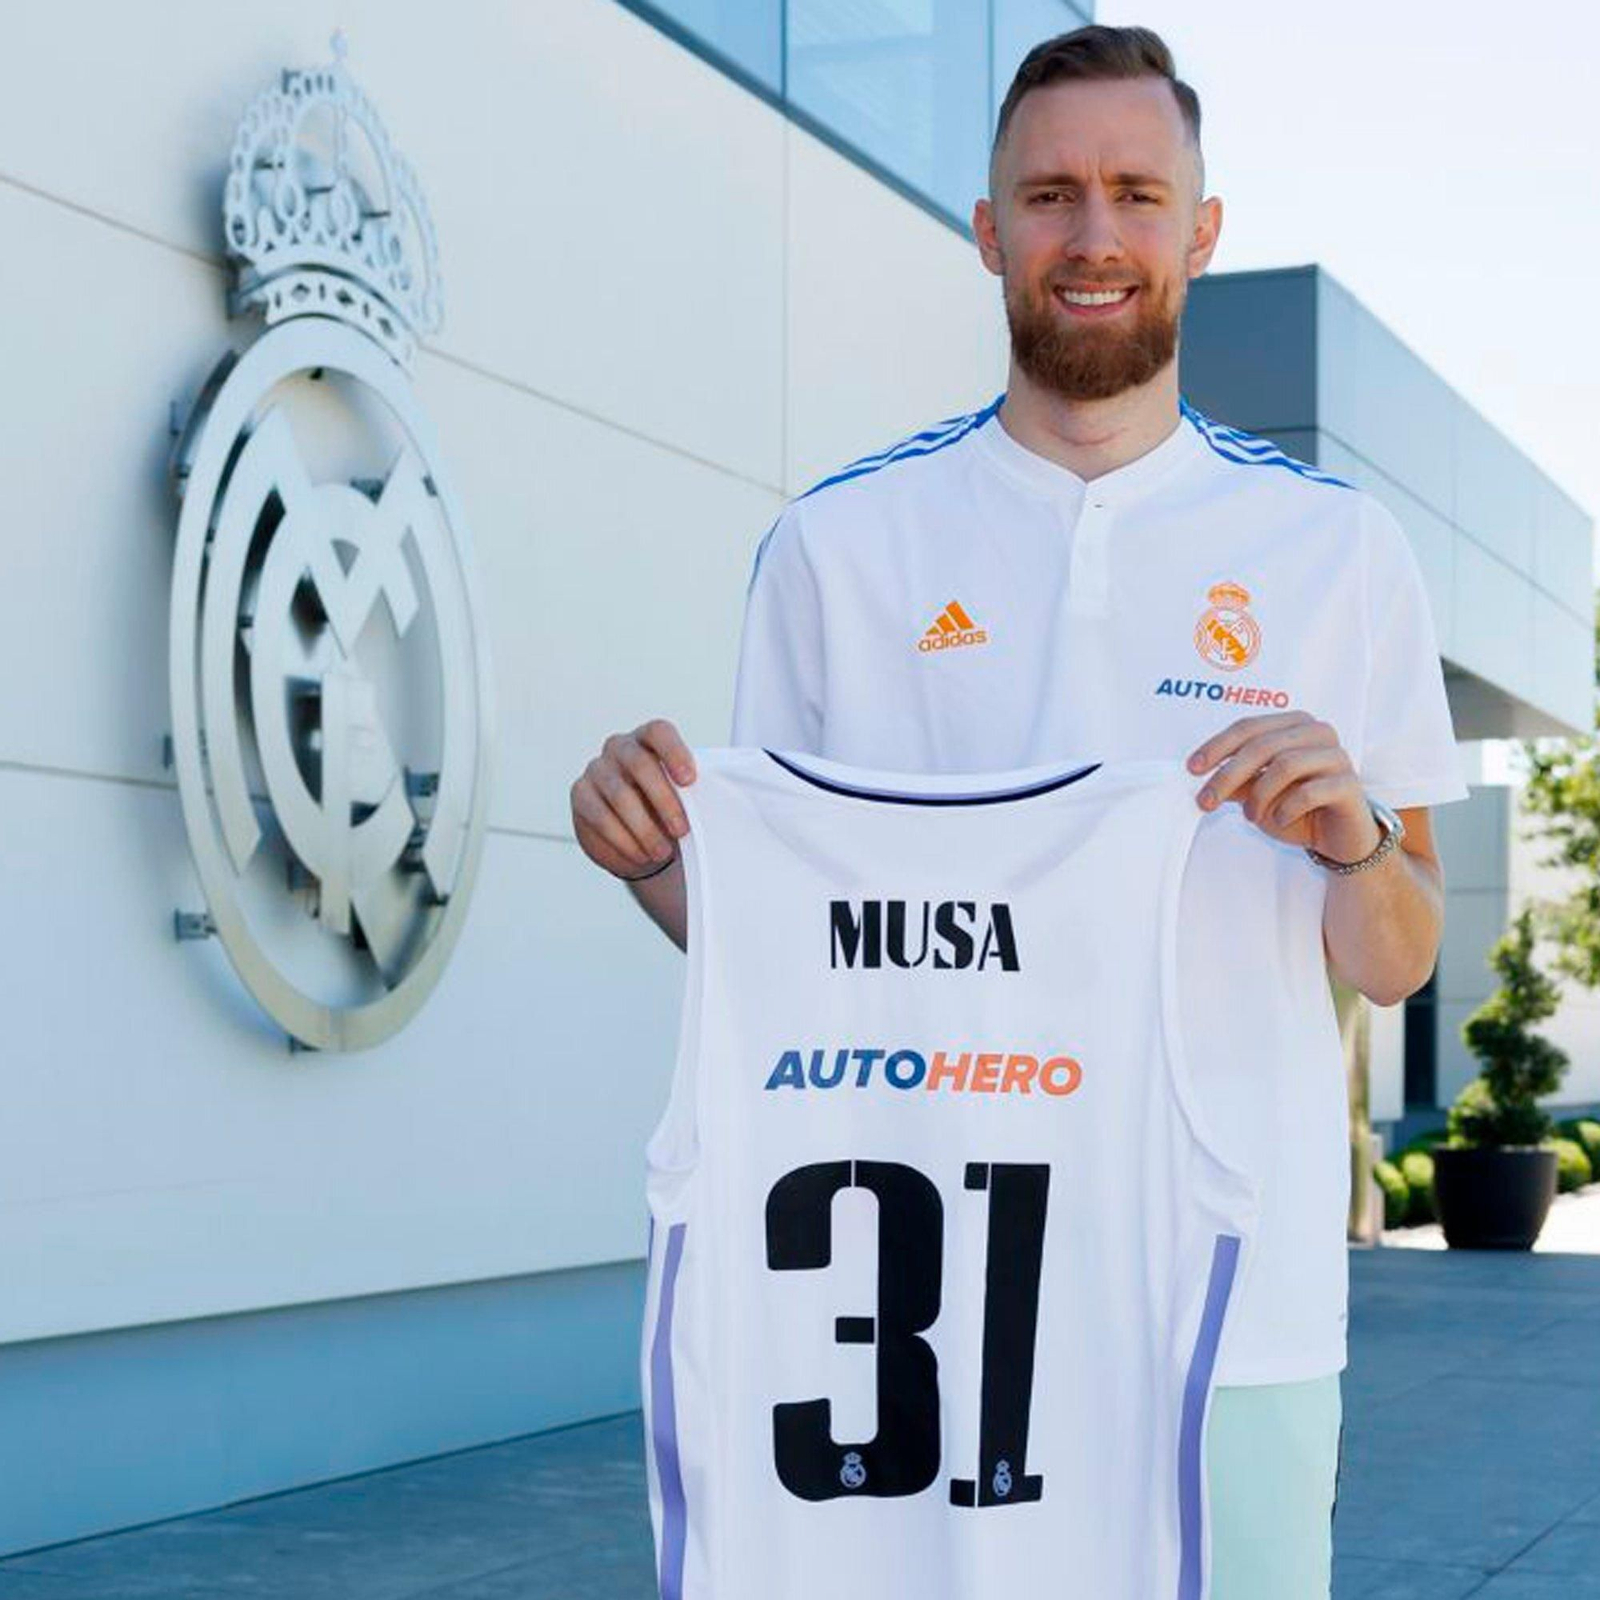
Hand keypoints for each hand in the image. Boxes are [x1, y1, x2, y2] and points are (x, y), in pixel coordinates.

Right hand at [570, 718, 696, 881]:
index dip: (675, 752)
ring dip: (645, 829)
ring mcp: (597, 769)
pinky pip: (601, 817)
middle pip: (640, 764)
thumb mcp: (681, 797)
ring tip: (661, 852)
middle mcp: (619, 747)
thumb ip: (692, 793)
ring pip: (621, 796)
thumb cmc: (663, 807)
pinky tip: (640, 855)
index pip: (659, 732)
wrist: (633, 833)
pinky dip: (624, 840)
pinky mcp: (581, 794)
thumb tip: (714, 804)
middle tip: (682, 830)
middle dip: (665, 801)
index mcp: (648, 739)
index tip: (690, 780)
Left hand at [1186, 711, 1380, 863]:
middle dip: (1227, 776)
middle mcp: (1317, 733)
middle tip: (1206, 801)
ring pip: (1285, 765)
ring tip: (1250, 816)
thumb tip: (1199, 775)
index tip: (1192, 768)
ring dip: (1259, 795)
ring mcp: (1337, 756)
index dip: (1217, 747)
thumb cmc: (1298, 808)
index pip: (1248, 727)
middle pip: (1262, 746)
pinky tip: (1279, 819)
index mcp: (1293, 725)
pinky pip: (1309, 791)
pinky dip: (1286, 808)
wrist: (1338, 837)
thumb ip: (1234, 781)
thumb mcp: (1257, 794)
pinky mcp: (1349, 784)